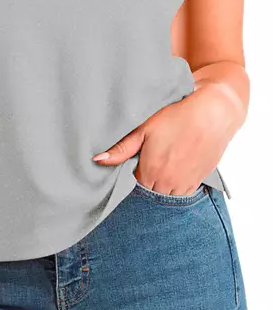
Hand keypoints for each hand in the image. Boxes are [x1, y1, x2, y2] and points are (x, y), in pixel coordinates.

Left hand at [91, 81, 245, 194]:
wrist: (212, 115)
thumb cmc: (176, 117)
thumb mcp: (144, 129)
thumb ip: (121, 149)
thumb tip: (98, 160)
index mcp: (150, 171)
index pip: (132, 186)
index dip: (131, 175)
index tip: (134, 163)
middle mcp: (167, 183)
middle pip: (149, 193)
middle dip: (145, 182)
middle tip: (148, 161)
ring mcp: (184, 185)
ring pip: (166, 195)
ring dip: (161, 186)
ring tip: (162, 164)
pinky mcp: (198, 182)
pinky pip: (182, 193)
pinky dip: (176, 186)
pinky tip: (175, 167)